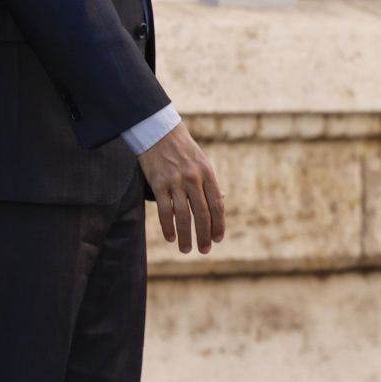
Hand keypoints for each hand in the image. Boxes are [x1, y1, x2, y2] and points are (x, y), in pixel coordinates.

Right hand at [138, 121, 225, 254]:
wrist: (159, 131)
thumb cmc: (182, 148)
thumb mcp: (202, 162)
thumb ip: (210, 183)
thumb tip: (222, 200)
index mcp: (207, 173)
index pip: (217, 204)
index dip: (218, 224)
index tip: (218, 239)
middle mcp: (193, 178)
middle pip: (202, 213)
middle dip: (204, 235)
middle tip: (204, 250)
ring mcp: (176, 181)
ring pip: (184, 215)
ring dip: (186, 236)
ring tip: (186, 249)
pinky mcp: (158, 183)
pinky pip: (165, 210)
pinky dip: (168, 226)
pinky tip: (171, 237)